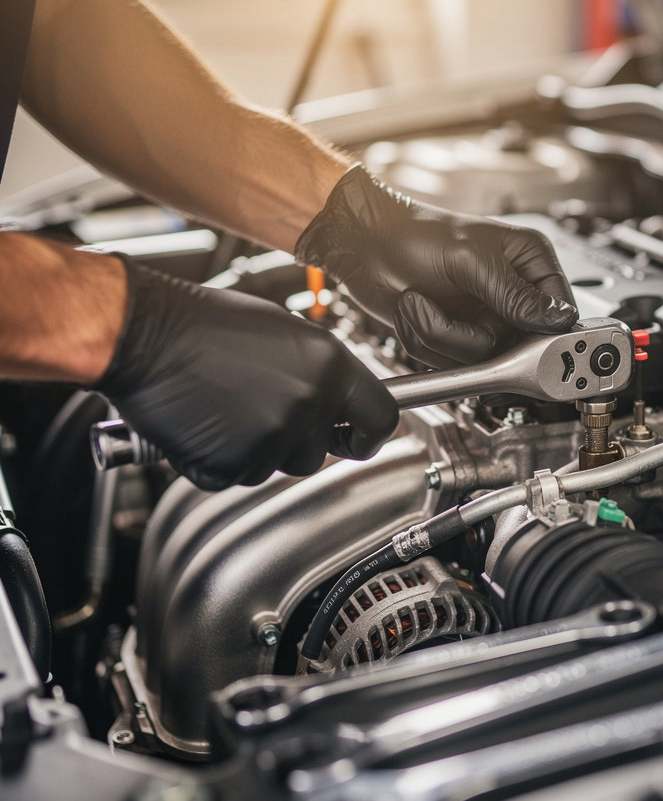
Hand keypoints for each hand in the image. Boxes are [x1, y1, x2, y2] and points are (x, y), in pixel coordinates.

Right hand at [96, 259, 398, 489]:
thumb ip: (319, 371)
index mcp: (329, 366)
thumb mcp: (284, 332)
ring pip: (280, 466)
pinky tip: (205, 425)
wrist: (143, 333)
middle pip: (322, 451)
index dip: (370, 435)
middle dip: (298, 440)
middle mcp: (308, 404)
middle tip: (261, 410)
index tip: (359, 440)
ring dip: (259, 449)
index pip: (380, 418)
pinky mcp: (233, 465)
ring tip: (227, 408)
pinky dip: (221, 460)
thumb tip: (338, 400)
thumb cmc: (203, 324)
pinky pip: (238, 476)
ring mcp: (272, 438)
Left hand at [295, 163, 577, 367]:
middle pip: (517, 347)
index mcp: (529, 262)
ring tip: (419, 302)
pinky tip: (415, 311)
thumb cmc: (412, 234)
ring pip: (480, 359)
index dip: (539, 332)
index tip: (515, 337)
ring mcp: (483, 318)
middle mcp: (511, 293)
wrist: (363, 246)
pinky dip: (425, 341)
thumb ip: (513, 294)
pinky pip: (452, 361)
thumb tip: (553, 318)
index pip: (559, 312)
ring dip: (439, 336)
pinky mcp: (456, 335)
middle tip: (446, 314)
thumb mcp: (469, 260)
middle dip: (469, 337)